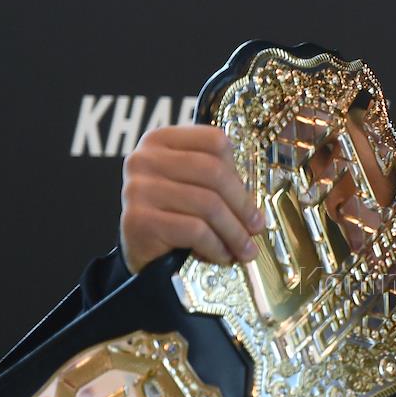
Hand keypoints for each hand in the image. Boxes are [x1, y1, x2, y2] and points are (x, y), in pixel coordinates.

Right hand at [119, 125, 263, 274]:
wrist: (137, 253)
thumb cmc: (171, 216)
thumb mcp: (191, 188)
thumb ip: (217, 180)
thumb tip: (255, 208)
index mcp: (161, 140)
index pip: (214, 141)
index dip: (239, 171)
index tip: (252, 197)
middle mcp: (145, 158)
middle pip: (213, 172)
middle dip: (243, 205)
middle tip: (257, 227)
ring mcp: (139, 188)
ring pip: (207, 204)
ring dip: (234, 232)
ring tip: (245, 249)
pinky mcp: (139, 220)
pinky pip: (194, 230)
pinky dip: (216, 246)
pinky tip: (222, 256)